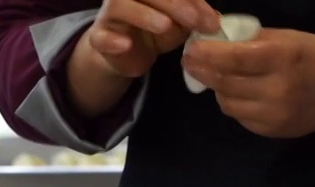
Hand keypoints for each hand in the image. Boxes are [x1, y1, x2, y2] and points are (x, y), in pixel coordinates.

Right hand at [86, 0, 220, 77]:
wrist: (127, 53)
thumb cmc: (155, 28)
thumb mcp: (180, 22)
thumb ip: (195, 16)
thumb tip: (215, 20)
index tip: (210, 19)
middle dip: (174, 4)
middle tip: (193, 20)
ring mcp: (110, 15)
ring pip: (121, 6)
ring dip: (144, 15)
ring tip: (164, 26)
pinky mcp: (99, 38)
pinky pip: (101, 36)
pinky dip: (112, 40)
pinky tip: (125, 44)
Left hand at [181, 29, 314, 137]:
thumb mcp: (291, 37)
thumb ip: (254, 38)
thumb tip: (217, 36)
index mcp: (283, 58)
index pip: (233, 58)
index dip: (207, 54)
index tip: (191, 48)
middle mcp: (278, 89)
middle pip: (225, 83)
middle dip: (202, 71)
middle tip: (190, 61)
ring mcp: (275, 115)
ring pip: (227, 103)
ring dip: (217, 88)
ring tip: (217, 76)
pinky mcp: (273, 131)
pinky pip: (240, 117)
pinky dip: (233, 103)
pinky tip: (239, 92)